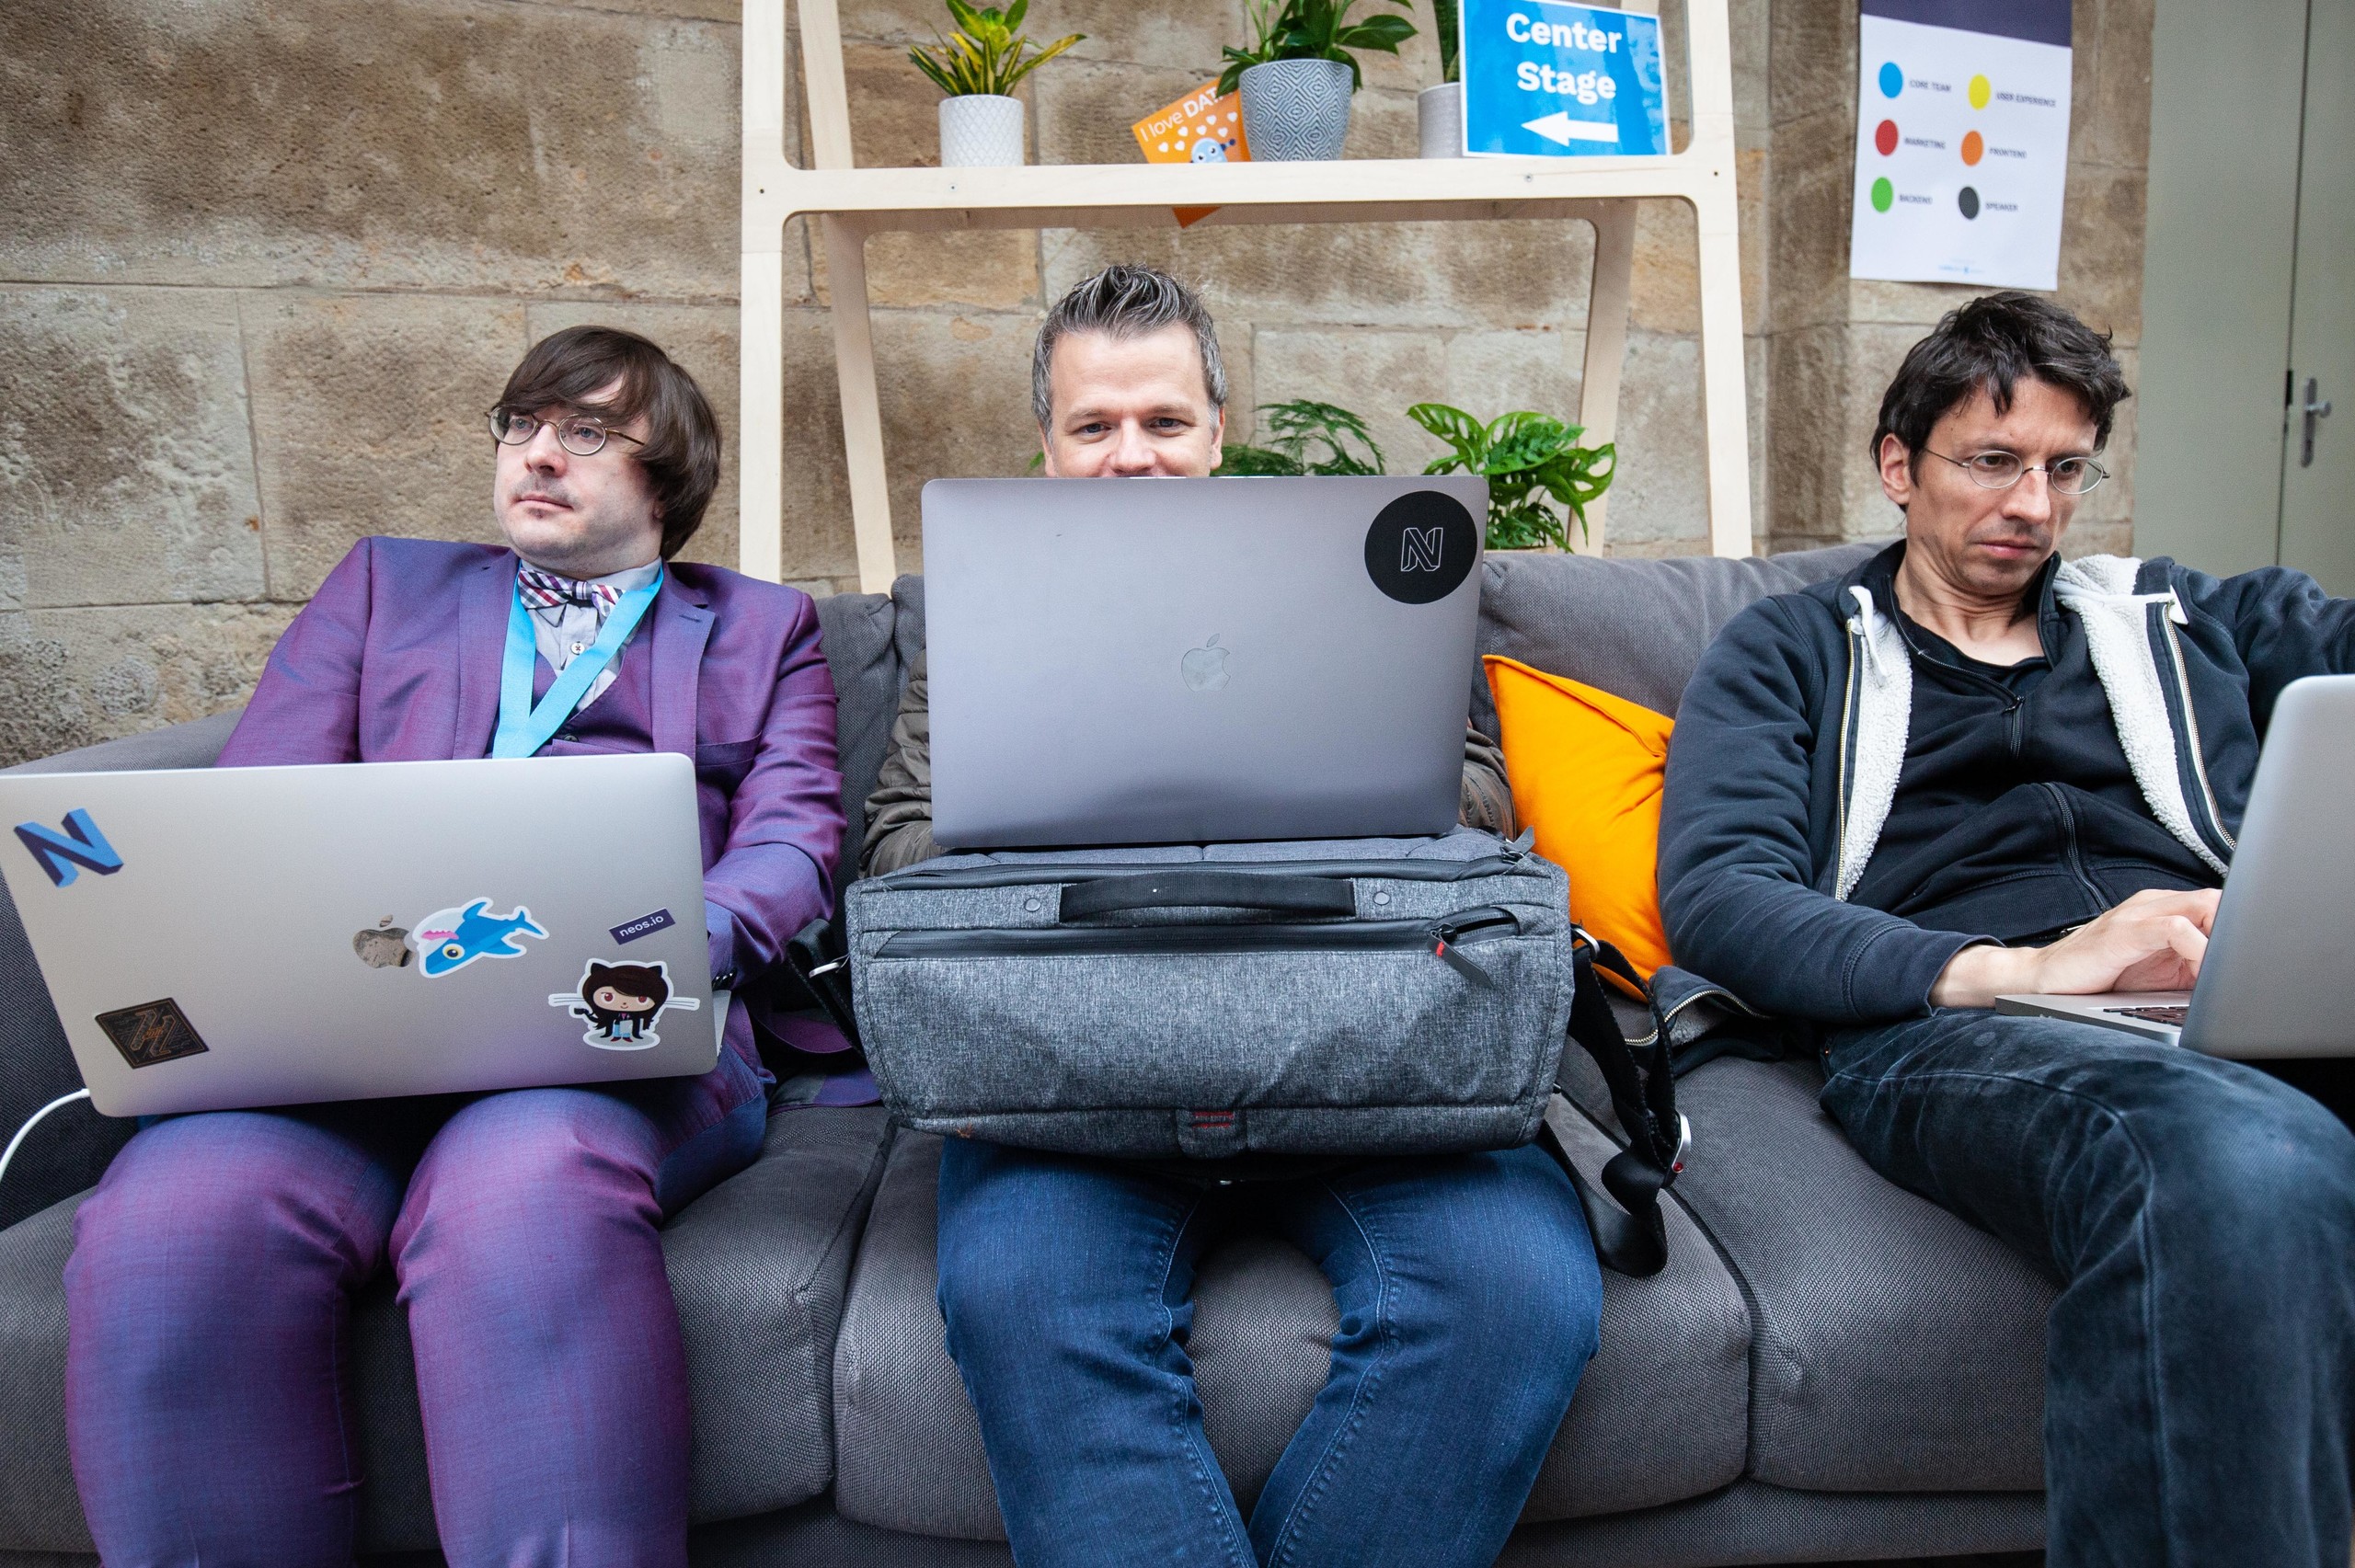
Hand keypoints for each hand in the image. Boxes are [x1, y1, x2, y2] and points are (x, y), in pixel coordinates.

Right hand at [1929, 887, 2221, 1009]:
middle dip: (2240, 932)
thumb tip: (2235, 982)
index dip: (2242, 931)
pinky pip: (2174, 928)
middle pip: (2219, 900)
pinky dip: (2198, 946)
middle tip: (2244, 968)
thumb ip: (2192, 967)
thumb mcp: (2156, 975)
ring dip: (2224, 939)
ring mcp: (2137, 915)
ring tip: (2227, 972)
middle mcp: (2153, 906)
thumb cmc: (2097, 983)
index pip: (2218, 907)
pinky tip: (2199, 970)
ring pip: (2204, 906)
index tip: (2251, 964)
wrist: (2041, 983)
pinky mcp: (2124, 931)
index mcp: (2163, 912)